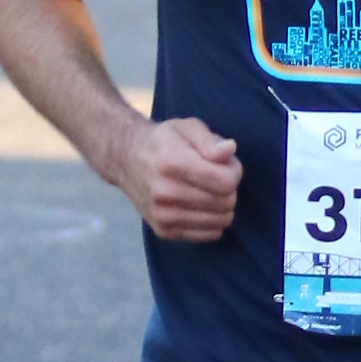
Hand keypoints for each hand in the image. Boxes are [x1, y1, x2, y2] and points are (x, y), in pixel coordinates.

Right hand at [123, 113, 240, 242]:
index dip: (233, 171)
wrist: (126, 161)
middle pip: (225, 203)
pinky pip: (210, 234)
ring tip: (207, 189)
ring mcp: (163, 216)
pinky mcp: (164, 231)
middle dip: (229, 188)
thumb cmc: (164, 141)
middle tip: (215, 175)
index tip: (224, 163)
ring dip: (222, 206)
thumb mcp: (187, 127)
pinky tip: (200, 205)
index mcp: (172, 163)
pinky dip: (212, 220)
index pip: (225, 182)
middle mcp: (165, 193)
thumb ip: (210, 140)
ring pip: (221, 221)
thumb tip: (229, 150)